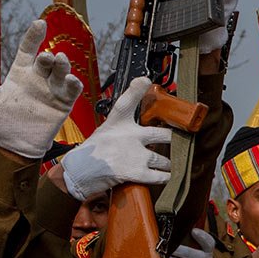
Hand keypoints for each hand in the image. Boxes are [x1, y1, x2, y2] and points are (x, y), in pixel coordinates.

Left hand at [0, 19, 82, 158]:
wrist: (15, 145)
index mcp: (19, 74)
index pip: (27, 50)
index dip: (33, 36)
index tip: (39, 23)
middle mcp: (38, 79)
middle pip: (46, 60)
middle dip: (48, 56)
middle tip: (46, 57)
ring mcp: (52, 90)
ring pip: (61, 71)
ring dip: (62, 64)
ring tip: (59, 61)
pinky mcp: (63, 103)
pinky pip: (72, 89)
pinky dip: (73, 83)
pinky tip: (69, 80)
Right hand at [60, 78, 172, 200]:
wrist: (78, 174)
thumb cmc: (93, 153)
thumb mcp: (107, 130)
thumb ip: (125, 126)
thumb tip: (144, 117)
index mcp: (118, 123)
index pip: (127, 102)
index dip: (136, 89)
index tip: (145, 80)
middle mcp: (129, 136)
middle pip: (164, 135)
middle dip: (174, 140)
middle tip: (180, 142)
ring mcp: (135, 155)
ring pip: (164, 159)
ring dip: (168, 164)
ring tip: (167, 164)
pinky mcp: (136, 172)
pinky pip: (161, 175)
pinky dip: (165, 176)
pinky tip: (165, 176)